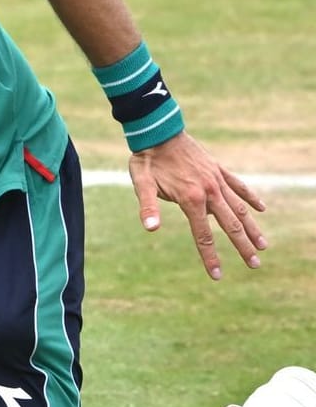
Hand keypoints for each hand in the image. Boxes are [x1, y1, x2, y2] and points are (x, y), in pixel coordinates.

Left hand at [128, 132, 267, 279]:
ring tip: (264, 244)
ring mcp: (216, 180)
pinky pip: (238, 186)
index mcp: (191, 199)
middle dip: (243, 247)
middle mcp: (209, 191)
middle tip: (255, 265)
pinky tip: (261, 208)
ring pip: (239, 208)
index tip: (217, 276)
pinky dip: (250, 197)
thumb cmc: (147, 160)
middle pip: (230, 225)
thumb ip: (148, 207)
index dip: (210, 257)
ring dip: (252, 227)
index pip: (203, 235)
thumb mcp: (141, 184)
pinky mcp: (218, 169)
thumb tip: (150, 229)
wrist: (158, 131)